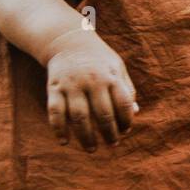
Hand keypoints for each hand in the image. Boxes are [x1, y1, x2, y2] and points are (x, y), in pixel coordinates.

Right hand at [45, 27, 137, 151]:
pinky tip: (64, 141)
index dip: (126, 120)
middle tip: (112, 145)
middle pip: (103, 114)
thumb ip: (126, 89)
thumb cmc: (98, 58)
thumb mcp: (117, 67)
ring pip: (80, 117)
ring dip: (86, 137)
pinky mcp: (54, 88)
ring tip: (91, 149)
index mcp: (111, 76)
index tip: (126, 131)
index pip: (123, 103)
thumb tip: (135, 112)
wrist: (67, 40)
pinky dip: (59, 129)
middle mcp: (92, 81)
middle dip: (109, 134)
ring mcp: (72, 85)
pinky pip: (55, 112)